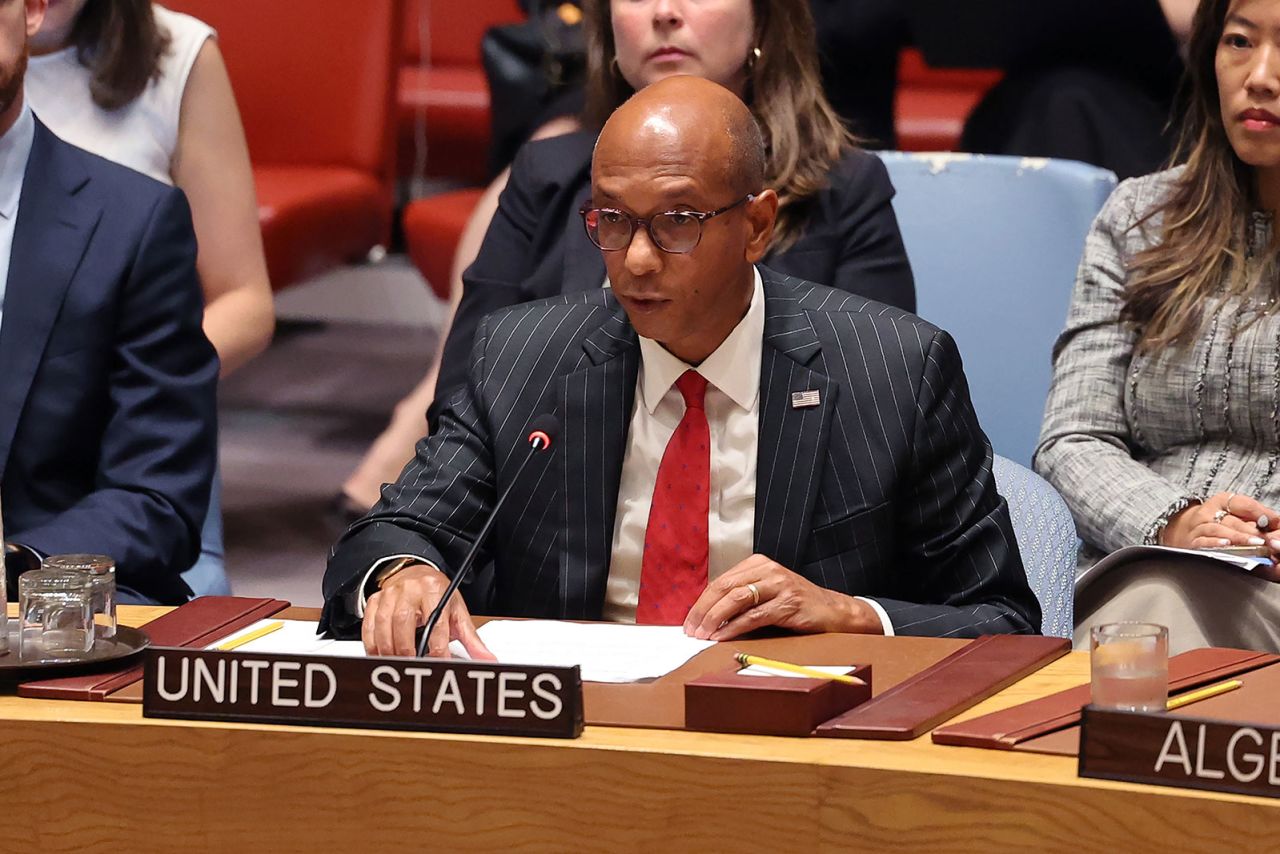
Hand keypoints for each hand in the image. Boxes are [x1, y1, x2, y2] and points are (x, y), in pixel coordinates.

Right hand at [361, 564, 494, 658]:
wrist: (416, 573)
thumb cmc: (438, 594)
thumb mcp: (457, 612)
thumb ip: (471, 639)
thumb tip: (488, 659)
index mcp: (435, 590)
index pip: (436, 623)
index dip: (438, 648)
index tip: (440, 665)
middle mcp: (411, 589)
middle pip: (404, 622)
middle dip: (407, 649)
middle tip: (412, 666)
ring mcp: (391, 594)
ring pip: (384, 624)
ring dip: (389, 649)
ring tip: (397, 664)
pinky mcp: (376, 600)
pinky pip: (369, 624)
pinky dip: (373, 643)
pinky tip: (380, 655)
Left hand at [682, 554, 882, 640]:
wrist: (834, 611)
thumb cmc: (796, 605)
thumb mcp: (767, 592)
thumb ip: (742, 598)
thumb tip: (707, 617)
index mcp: (758, 563)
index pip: (720, 581)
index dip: (701, 602)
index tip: (689, 622)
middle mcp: (768, 570)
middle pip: (724, 587)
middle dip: (703, 611)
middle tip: (690, 630)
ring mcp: (779, 585)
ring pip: (736, 599)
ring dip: (715, 619)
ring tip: (703, 635)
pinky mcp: (789, 604)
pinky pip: (754, 616)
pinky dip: (734, 628)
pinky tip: (723, 638)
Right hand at [1159, 492, 1279, 551]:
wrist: (1178, 530)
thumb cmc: (1212, 522)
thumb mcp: (1231, 512)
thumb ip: (1254, 516)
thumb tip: (1276, 522)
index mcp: (1220, 502)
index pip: (1241, 503)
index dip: (1259, 512)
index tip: (1274, 521)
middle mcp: (1207, 513)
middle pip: (1231, 520)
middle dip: (1251, 530)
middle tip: (1267, 539)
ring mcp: (1197, 528)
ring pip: (1218, 530)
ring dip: (1238, 537)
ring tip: (1253, 543)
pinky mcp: (1192, 543)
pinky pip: (1203, 542)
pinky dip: (1215, 544)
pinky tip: (1226, 545)